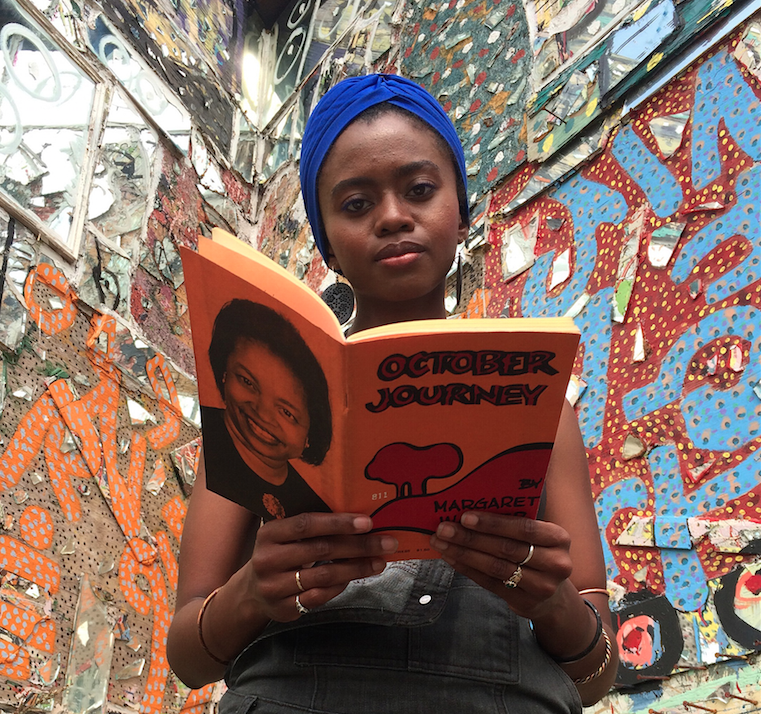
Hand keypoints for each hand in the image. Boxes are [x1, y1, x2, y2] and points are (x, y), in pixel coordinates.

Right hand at [243, 512, 397, 621]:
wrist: (251, 591)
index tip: (367, 522)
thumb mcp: (283, 535)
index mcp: (269, 533)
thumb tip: (357, 518)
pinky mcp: (284, 609)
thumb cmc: (278, 553)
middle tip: (386, 542)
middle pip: (321, 550)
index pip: (307, 524)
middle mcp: (268, 559)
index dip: (338, 523)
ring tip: (379, 561)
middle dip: (358, 545)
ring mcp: (274, 587)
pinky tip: (356, 576)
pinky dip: (341, 586)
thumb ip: (310, 526)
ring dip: (356, 568)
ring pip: (324, 575)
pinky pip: (320, 596)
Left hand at [429, 511, 571, 619]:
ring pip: (496, 567)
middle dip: (470, 537)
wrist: (554, 596)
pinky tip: (451, 558)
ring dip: (464, 554)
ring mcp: (542, 587)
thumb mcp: (538, 537)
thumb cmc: (537, 554)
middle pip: (505, 548)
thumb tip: (470, 509)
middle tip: (444, 528)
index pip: (524, 528)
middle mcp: (556, 563)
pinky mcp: (526, 602)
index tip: (465, 517)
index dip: (493, 523)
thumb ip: (515, 524)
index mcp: (558, 538)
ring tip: (441, 543)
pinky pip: (490, 583)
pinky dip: (467, 569)